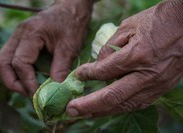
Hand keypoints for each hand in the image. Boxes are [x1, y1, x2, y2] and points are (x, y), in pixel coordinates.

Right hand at [0, 0, 91, 96]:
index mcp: (31, 33)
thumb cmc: (72, 23)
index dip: (28, 82)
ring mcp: (19, 36)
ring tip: (29, 88)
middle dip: (13, 82)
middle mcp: (20, 34)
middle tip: (29, 93)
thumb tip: (55, 88)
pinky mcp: (23, 40)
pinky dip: (18, 70)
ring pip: (4, 61)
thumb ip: (61, 67)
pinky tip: (31, 77)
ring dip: (14, 77)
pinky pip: (12, 57)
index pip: (20, 63)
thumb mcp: (70, 46)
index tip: (39, 95)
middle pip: (3, 63)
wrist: (72, 9)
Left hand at [66, 0, 182, 116]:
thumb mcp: (128, 26)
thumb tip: (97, 66)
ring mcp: (156, 85)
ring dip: (103, 111)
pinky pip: (138, 104)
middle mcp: (147, 75)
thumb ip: (110, 48)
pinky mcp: (161, 89)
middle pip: (112, 96)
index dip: (88, 74)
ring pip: (125, 105)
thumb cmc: (156, 21)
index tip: (78, 76)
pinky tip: (108, 109)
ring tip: (86, 113)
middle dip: (88, 105)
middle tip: (71, 110)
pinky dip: (120, 108)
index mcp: (137, 55)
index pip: (104, 71)